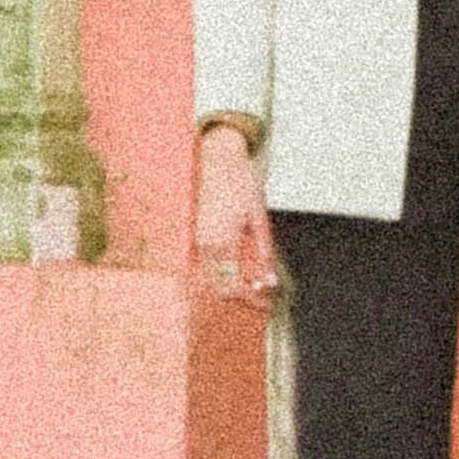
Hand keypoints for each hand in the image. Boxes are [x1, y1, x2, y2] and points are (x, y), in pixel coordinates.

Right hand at [193, 124, 278, 303]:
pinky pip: (200, 264)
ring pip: (207, 278)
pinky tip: (231, 268)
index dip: (251, 298)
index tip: (264, 301)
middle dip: (239, 296)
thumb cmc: (240, 183)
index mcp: (222, 242)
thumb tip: (267, 281)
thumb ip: (262, 253)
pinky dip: (216, 273)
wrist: (217, 158)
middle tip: (259, 295)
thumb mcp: (258, 218)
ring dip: (226, 286)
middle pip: (217, 287)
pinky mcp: (190, 233)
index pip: (234, 286)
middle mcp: (204, 245)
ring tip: (248, 282)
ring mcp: (194, 240)